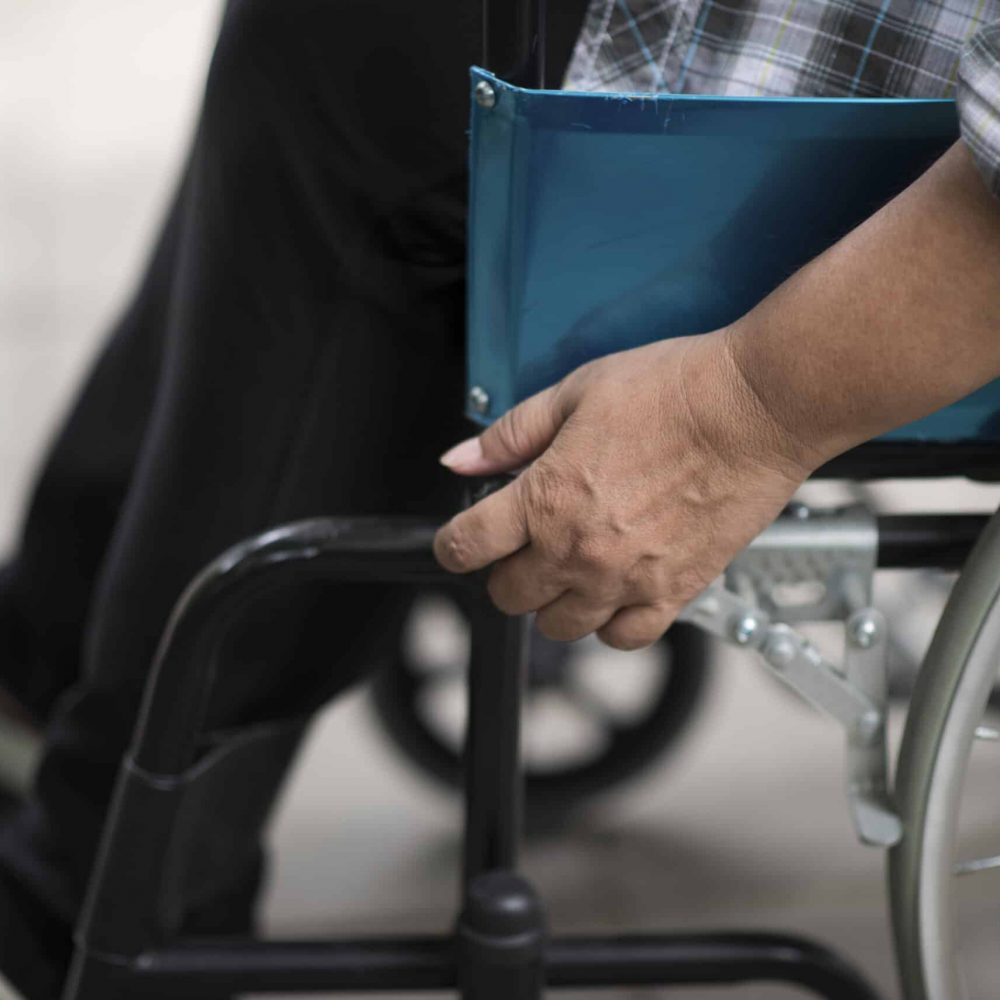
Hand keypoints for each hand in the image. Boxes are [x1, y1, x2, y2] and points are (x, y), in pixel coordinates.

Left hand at [433, 330, 814, 649]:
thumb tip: (461, 459)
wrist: (754, 407)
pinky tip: (614, 591)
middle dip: (504, 571)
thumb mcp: (574, 393)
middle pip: (508, 595)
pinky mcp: (673, 593)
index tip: (460, 541)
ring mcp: (625, 579)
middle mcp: (578, 550)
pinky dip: (609, 624)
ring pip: (559, 626)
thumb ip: (509, 435)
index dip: (452, 544)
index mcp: (545, 498)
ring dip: (553, 600)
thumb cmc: (673, 391)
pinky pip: (623, 638)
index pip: (466, 546)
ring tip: (571, 565)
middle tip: (523, 544)